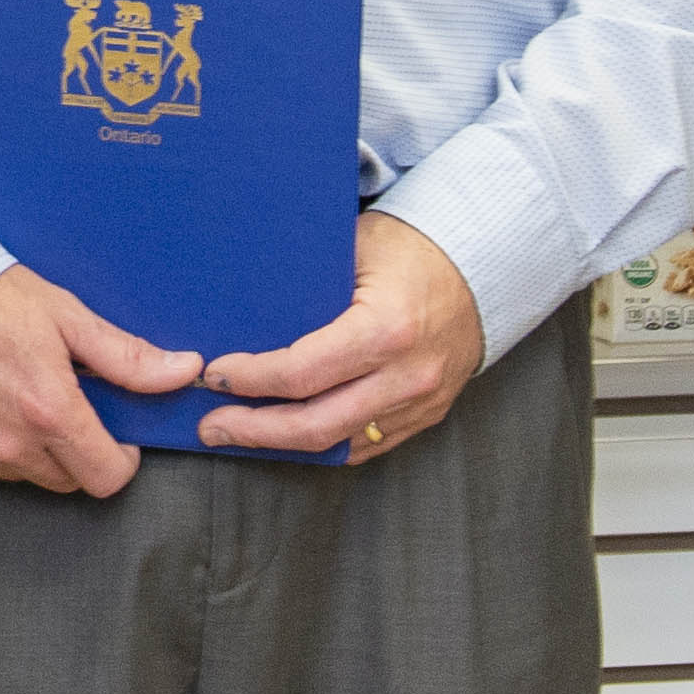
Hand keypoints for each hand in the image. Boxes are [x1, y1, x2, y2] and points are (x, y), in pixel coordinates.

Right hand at [0, 264, 208, 498]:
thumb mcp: (63, 315)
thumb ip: (125, 356)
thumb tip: (181, 371)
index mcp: (49, 412)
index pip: (107, 477)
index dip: (120, 458)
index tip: (114, 433)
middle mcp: (8, 445)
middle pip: (67, 480)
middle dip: (76, 451)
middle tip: (63, 403)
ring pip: (22, 474)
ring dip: (30, 446)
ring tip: (14, 392)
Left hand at [200, 211, 482, 460]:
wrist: (483, 269)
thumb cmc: (411, 249)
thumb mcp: (356, 247)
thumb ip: (306, 279)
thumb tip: (236, 298)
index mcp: (387, 329)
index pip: (303, 372)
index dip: (251, 380)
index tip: (214, 374)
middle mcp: (407, 376)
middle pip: (317, 425)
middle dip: (255, 430)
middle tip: (210, 426)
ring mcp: (420, 403)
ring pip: (339, 444)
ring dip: (283, 444)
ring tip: (239, 434)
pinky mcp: (425, 418)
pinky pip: (365, 446)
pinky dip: (322, 445)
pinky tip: (286, 437)